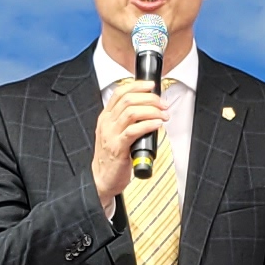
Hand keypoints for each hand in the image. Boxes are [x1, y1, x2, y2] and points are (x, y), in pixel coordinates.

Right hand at [89, 71, 189, 205]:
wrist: (102, 179)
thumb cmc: (112, 157)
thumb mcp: (115, 134)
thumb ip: (127, 121)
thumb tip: (148, 110)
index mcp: (106, 117)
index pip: (120, 92)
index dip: (137, 86)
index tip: (151, 86)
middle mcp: (107, 123)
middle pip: (128, 99)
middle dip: (150, 98)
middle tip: (163, 104)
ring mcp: (111, 134)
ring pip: (132, 112)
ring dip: (152, 110)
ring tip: (163, 115)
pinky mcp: (118, 147)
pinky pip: (134, 130)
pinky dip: (148, 124)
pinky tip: (157, 124)